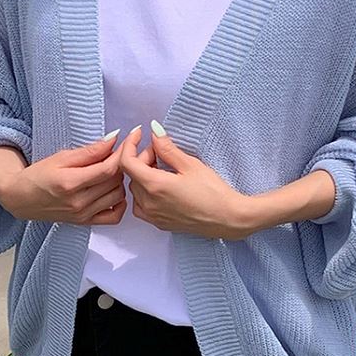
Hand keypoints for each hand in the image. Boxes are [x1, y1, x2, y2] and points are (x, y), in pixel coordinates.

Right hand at [0, 132, 127, 224]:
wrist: (21, 198)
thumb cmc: (38, 175)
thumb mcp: (61, 157)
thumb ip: (89, 151)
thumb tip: (113, 140)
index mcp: (70, 183)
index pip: (107, 169)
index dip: (122, 154)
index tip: (128, 142)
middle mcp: (79, 202)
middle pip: (115, 182)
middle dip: (121, 165)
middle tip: (115, 155)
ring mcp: (83, 215)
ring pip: (118, 196)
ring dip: (120, 182)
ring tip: (111, 172)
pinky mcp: (85, 222)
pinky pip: (114, 216)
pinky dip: (119, 203)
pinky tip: (111, 192)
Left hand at [119, 124, 252, 239]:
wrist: (228, 218)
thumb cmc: (213, 192)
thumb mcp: (190, 165)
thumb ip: (167, 148)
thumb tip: (154, 131)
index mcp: (155, 186)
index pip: (126, 162)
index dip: (129, 144)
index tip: (139, 133)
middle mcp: (148, 203)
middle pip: (132, 174)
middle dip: (142, 158)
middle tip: (162, 151)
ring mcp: (152, 216)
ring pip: (135, 189)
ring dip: (144, 175)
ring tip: (164, 168)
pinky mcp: (159, 223)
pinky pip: (141, 204)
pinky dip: (145, 191)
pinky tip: (162, 186)